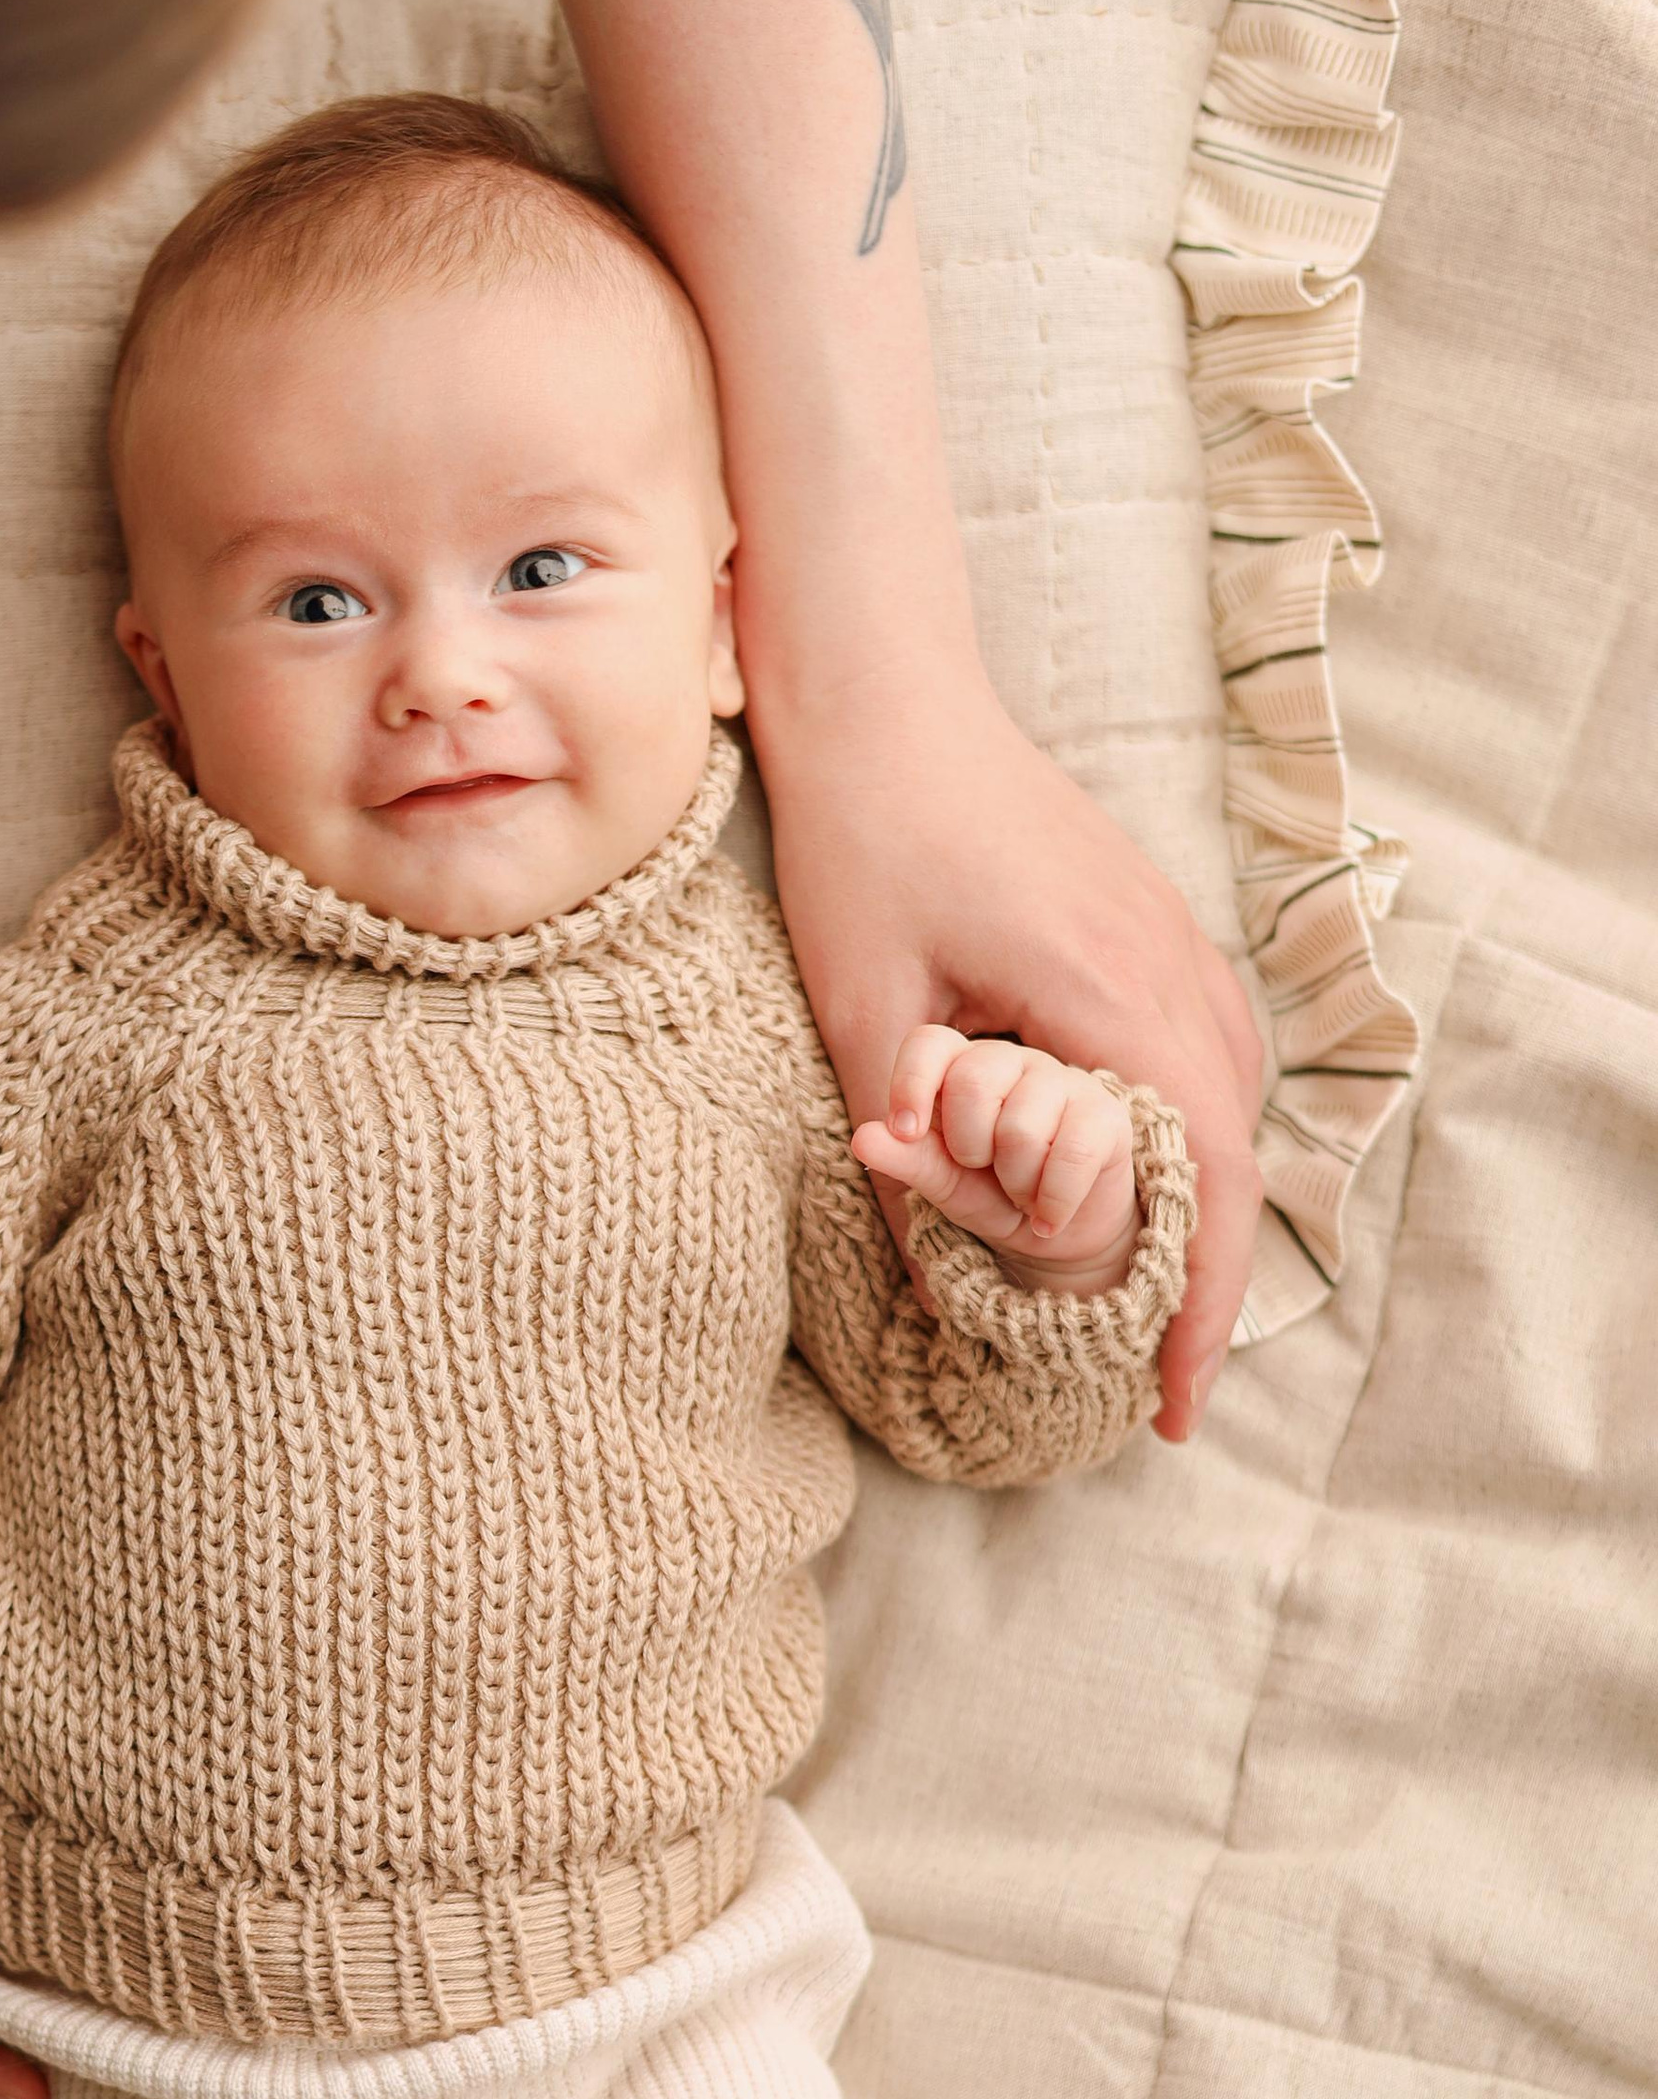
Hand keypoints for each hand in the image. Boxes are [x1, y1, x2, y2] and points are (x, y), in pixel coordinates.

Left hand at [758, 664, 1262, 1437]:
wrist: (887, 696)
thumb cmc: (865, 841)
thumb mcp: (864, 1010)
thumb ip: (906, 1146)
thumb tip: (931, 1280)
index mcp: (1115, 994)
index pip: (1200, 1177)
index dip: (1198, 1303)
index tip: (1174, 1401)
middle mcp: (1172, 967)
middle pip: (1233, 1153)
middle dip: (1206, 1278)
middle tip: (1161, 1384)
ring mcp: (1173, 937)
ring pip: (1229, 1099)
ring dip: (1204, 1203)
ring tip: (1155, 1301)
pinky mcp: (1149, 922)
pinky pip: (1204, 1045)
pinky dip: (1192, 1128)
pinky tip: (1144, 1174)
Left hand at [851, 1026, 1139, 1294]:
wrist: (1057, 1234)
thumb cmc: (991, 1195)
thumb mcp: (942, 1183)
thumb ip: (906, 1159)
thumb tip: (861, 1137)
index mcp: (962, 1066)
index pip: (929, 1043)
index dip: (912, 1082)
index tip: (906, 1131)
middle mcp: (1014, 1062)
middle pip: (973, 1084)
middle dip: (969, 1148)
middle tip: (984, 1170)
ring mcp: (1065, 1082)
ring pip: (1020, 1128)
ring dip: (1015, 1184)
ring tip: (1021, 1193)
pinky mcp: (1107, 1116)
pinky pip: (1071, 1155)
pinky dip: (1051, 1202)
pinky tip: (1047, 1216)